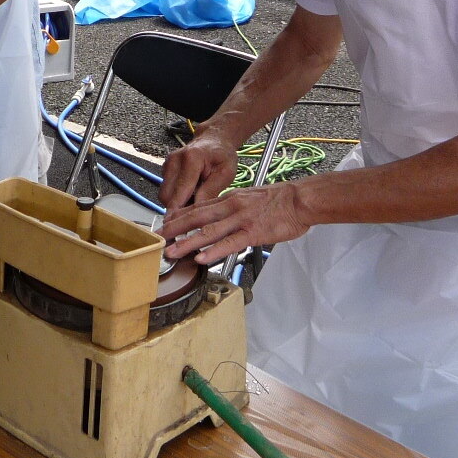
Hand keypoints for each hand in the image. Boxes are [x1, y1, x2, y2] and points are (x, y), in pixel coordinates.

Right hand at [159, 131, 239, 210]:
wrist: (214, 140)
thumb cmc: (222, 156)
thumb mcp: (225, 174)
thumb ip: (210, 192)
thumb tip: (198, 213)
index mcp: (191, 160)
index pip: (179, 192)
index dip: (177, 213)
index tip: (178, 230)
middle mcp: (174, 161)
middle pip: (166, 196)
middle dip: (177, 209)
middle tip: (194, 213)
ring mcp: (167, 164)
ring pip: (163, 195)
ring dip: (176, 203)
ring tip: (194, 199)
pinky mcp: (164, 168)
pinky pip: (166, 190)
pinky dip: (176, 196)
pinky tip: (190, 193)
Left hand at [159, 183, 309, 264]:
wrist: (299, 200)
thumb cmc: (278, 201)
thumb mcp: (248, 199)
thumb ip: (232, 209)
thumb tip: (219, 220)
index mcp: (228, 199)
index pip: (197, 208)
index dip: (178, 217)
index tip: (164, 224)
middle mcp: (230, 207)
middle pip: (196, 218)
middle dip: (174, 229)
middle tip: (158, 239)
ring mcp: (240, 220)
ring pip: (208, 232)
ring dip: (187, 242)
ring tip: (172, 251)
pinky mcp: (252, 232)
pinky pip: (229, 243)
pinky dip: (213, 251)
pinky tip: (201, 258)